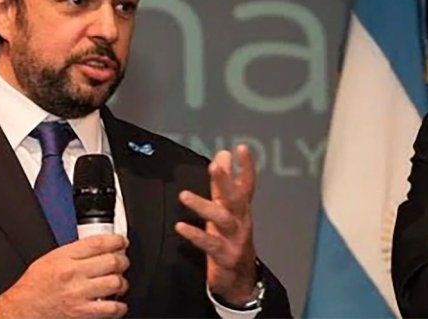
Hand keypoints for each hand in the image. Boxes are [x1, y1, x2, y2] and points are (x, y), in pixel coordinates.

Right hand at [0, 234, 129, 318]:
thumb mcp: (49, 259)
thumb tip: (97, 247)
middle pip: (111, 261)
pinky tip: (117, 303)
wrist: (23, 310)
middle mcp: (73, 274)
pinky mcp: (83, 313)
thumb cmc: (33, 287)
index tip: (121, 241)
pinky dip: (119, 306)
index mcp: (64, 257)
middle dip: (122, 260)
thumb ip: (72, 252)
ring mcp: (79, 294)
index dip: (116, 240)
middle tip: (122, 261)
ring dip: (122, 282)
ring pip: (115, 283)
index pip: (98, 243)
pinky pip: (112, 308)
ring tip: (119, 282)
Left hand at [175, 145, 257, 304]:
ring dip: (203, 206)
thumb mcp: (227, 208)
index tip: (240, 148)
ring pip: (222, 219)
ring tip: (184, 195)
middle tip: (214, 166)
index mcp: (240, 208)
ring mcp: (234, 239)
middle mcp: (240, 220)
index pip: (246, 184)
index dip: (246, 166)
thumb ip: (223, 182)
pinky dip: (195, 235)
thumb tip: (223, 154)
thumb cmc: (230, 237)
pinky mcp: (225, 256)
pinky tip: (180, 227)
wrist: (240, 278)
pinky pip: (210, 244)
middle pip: (235, 198)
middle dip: (225, 181)